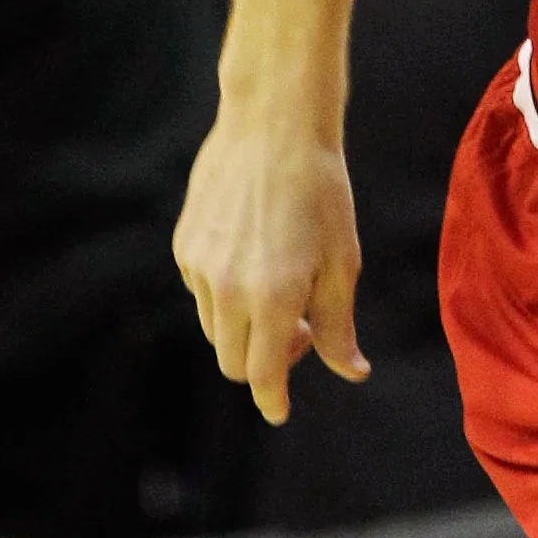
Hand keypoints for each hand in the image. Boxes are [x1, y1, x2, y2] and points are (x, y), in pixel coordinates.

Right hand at [174, 109, 367, 425]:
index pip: (260, 374)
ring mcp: (199, 267)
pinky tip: (256, 257)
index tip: (279, 410)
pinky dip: (227, 295)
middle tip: (301, 333)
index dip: (271, 399)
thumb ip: (340, 325)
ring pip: (215, 328)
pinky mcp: (184, 246)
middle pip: (232, 361)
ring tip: (281, 290)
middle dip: (263, 364)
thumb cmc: (321, 194)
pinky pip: (202, 292)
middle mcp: (226, 289)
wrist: (274, 127)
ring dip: (245, 329)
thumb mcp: (343, 263)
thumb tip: (352, 371)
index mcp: (271, 297)